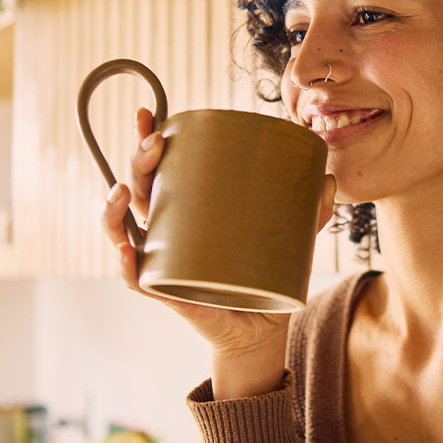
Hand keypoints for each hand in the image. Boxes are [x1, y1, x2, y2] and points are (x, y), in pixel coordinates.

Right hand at [100, 106, 337, 397]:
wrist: (262, 331)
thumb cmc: (264, 277)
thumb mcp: (287, 240)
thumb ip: (307, 212)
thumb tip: (330, 181)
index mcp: (185, 211)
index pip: (157, 170)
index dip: (146, 140)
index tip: (149, 112)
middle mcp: (165, 234)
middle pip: (137, 192)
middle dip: (137, 163)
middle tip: (155, 145)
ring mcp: (162, 263)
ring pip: (121, 232)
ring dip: (113, 210)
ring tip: (124, 191)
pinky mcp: (169, 295)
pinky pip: (138, 281)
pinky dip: (128, 267)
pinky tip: (128, 250)